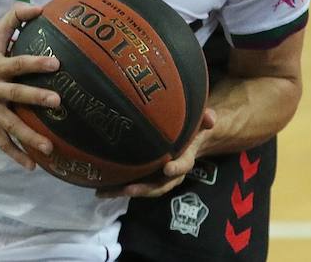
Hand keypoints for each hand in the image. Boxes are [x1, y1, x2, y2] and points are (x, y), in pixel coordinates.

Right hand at [0, 4, 60, 169]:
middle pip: (16, 94)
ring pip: (9, 124)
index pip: (18, 64)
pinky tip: (32, 165)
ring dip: (29, 136)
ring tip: (49, 147)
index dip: (36, 63)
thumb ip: (16, 17)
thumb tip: (40, 7)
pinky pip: (0, 140)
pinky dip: (14, 153)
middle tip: (57, 101)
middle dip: (36, 98)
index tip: (56, 63)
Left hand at [97, 108, 215, 198]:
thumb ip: (206, 119)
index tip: (167, 168)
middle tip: (129, 190)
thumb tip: (211, 118)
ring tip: (105, 193)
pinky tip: (99, 189)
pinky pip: (131, 184)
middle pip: (159, 185)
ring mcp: (156, 177)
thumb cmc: (191, 129)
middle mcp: (170, 173)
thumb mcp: (200, 122)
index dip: (177, 168)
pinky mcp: (143, 176)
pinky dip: (117, 188)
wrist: (187, 140)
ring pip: (142, 188)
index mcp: (185, 159)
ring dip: (124, 191)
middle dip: (144, 189)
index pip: (184, 165)